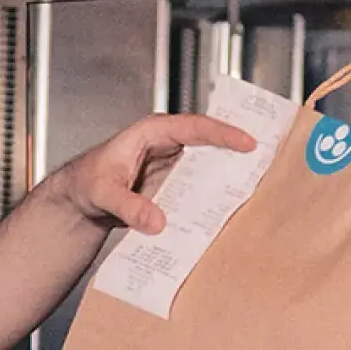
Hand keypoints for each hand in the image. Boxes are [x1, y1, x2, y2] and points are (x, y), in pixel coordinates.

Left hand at [46, 113, 256, 235]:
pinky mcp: (175, 186)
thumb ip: (129, 206)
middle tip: (269, 156)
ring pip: (209, 164)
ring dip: (231, 172)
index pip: (194, 127)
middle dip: (238, 148)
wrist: (81, 200)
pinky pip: (201, 187)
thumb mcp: (103, 193)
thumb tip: (158, 222)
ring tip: (259, 182)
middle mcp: (167, 146)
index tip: (247, 142)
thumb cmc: (86, 183)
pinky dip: (216, 194)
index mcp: (152, 132)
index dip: (223, 133)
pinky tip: (230, 209)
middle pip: (210, 142)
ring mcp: (173, 166)